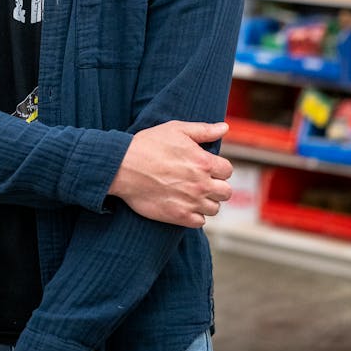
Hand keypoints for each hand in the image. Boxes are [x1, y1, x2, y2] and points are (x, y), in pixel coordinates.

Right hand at [108, 120, 231, 227]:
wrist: (123, 166)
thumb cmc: (148, 144)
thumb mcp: (176, 129)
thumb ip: (203, 130)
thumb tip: (225, 128)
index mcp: (204, 162)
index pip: (228, 170)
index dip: (219, 167)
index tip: (207, 166)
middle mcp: (201, 184)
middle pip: (226, 192)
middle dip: (217, 186)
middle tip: (202, 181)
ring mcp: (191, 202)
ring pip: (214, 208)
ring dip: (207, 201)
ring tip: (193, 193)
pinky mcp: (179, 216)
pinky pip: (200, 222)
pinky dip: (195, 215)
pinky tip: (185, 204)